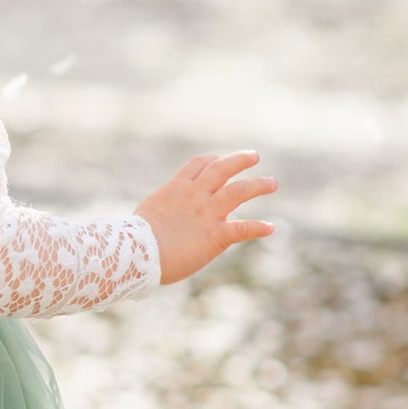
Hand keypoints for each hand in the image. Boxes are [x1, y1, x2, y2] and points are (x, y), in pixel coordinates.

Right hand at [134, 151, 277, 285]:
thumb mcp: (148, 213)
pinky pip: (244, 228)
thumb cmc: (135, 238)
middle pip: (222, 168)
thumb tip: (159, 218)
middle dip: (240, 160)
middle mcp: (196, 195)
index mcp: (177, 188)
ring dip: (258, 185)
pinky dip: (259, 227)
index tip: (220, 159)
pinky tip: (270, 228)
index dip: (213, 159)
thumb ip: (163, 210)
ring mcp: (208, 213)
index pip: (199, 164)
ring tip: (272, 183)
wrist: (140, 253)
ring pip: (240, 191)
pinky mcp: (217, 235)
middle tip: (254, 156)